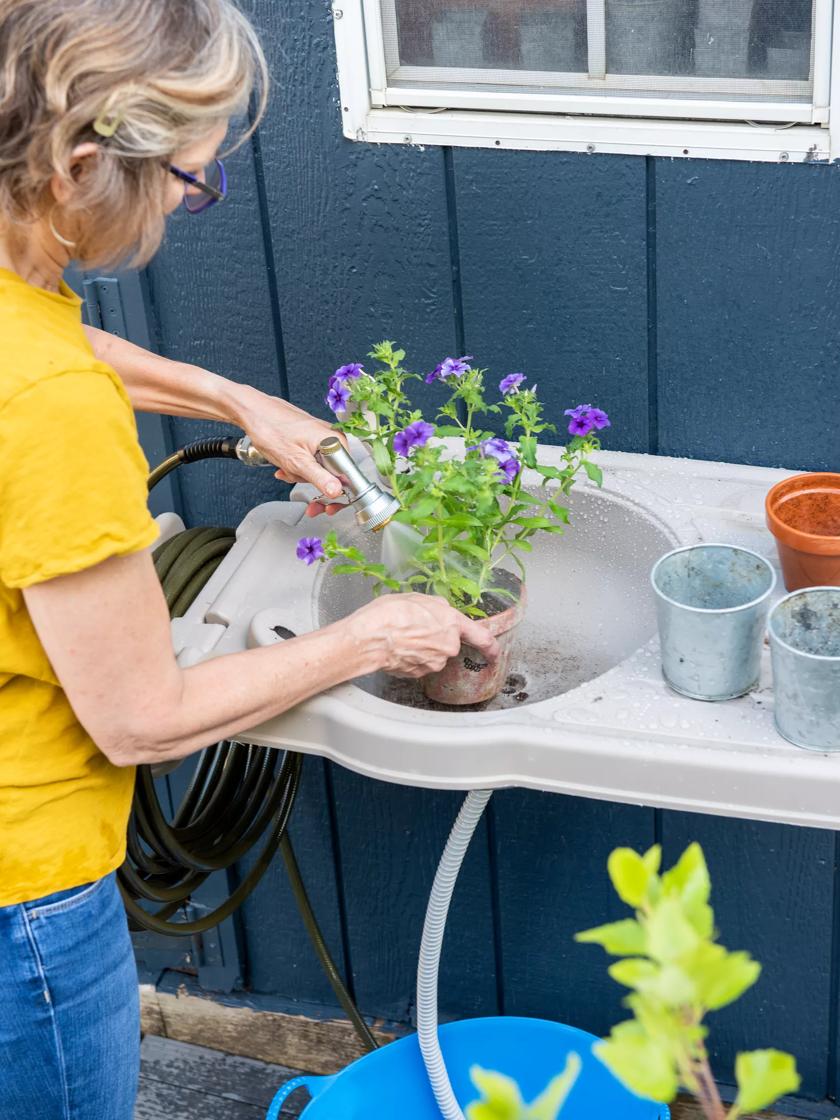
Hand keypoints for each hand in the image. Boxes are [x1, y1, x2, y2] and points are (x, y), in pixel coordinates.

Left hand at [237, 394, 346, 515]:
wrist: (254, 412)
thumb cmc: (271, 429)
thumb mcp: (296, 461)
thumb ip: (319, 477)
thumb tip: (337, 491)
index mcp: (335, 442)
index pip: (349, 476)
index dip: (339, 495)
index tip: (328, 508)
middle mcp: (333, 439)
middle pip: (336, 476)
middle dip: (316, 487)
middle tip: (310, 506)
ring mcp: (322, 440)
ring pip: (320, 470)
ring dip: (302, 477)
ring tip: (286, 471)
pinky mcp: (311, 441)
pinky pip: (311, 462)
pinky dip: (297, 469)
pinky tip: (285, 467)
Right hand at [343, 594, 498, 677]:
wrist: (369, 638)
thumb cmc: (389, 615)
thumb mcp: (417, 598)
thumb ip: (435, 606)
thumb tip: (441, 610)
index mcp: (451, 623)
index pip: (481, 637)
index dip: (490, 646)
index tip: (494, 651)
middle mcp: (447, 646)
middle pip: (448, 643)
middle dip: (436, 637)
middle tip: (415, 627)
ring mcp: (434, 663)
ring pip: (433, 655)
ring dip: (422, 648)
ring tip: (401, 636)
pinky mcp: (418, 674)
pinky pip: (419, 664)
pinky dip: (411, 658)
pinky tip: (397, 647)